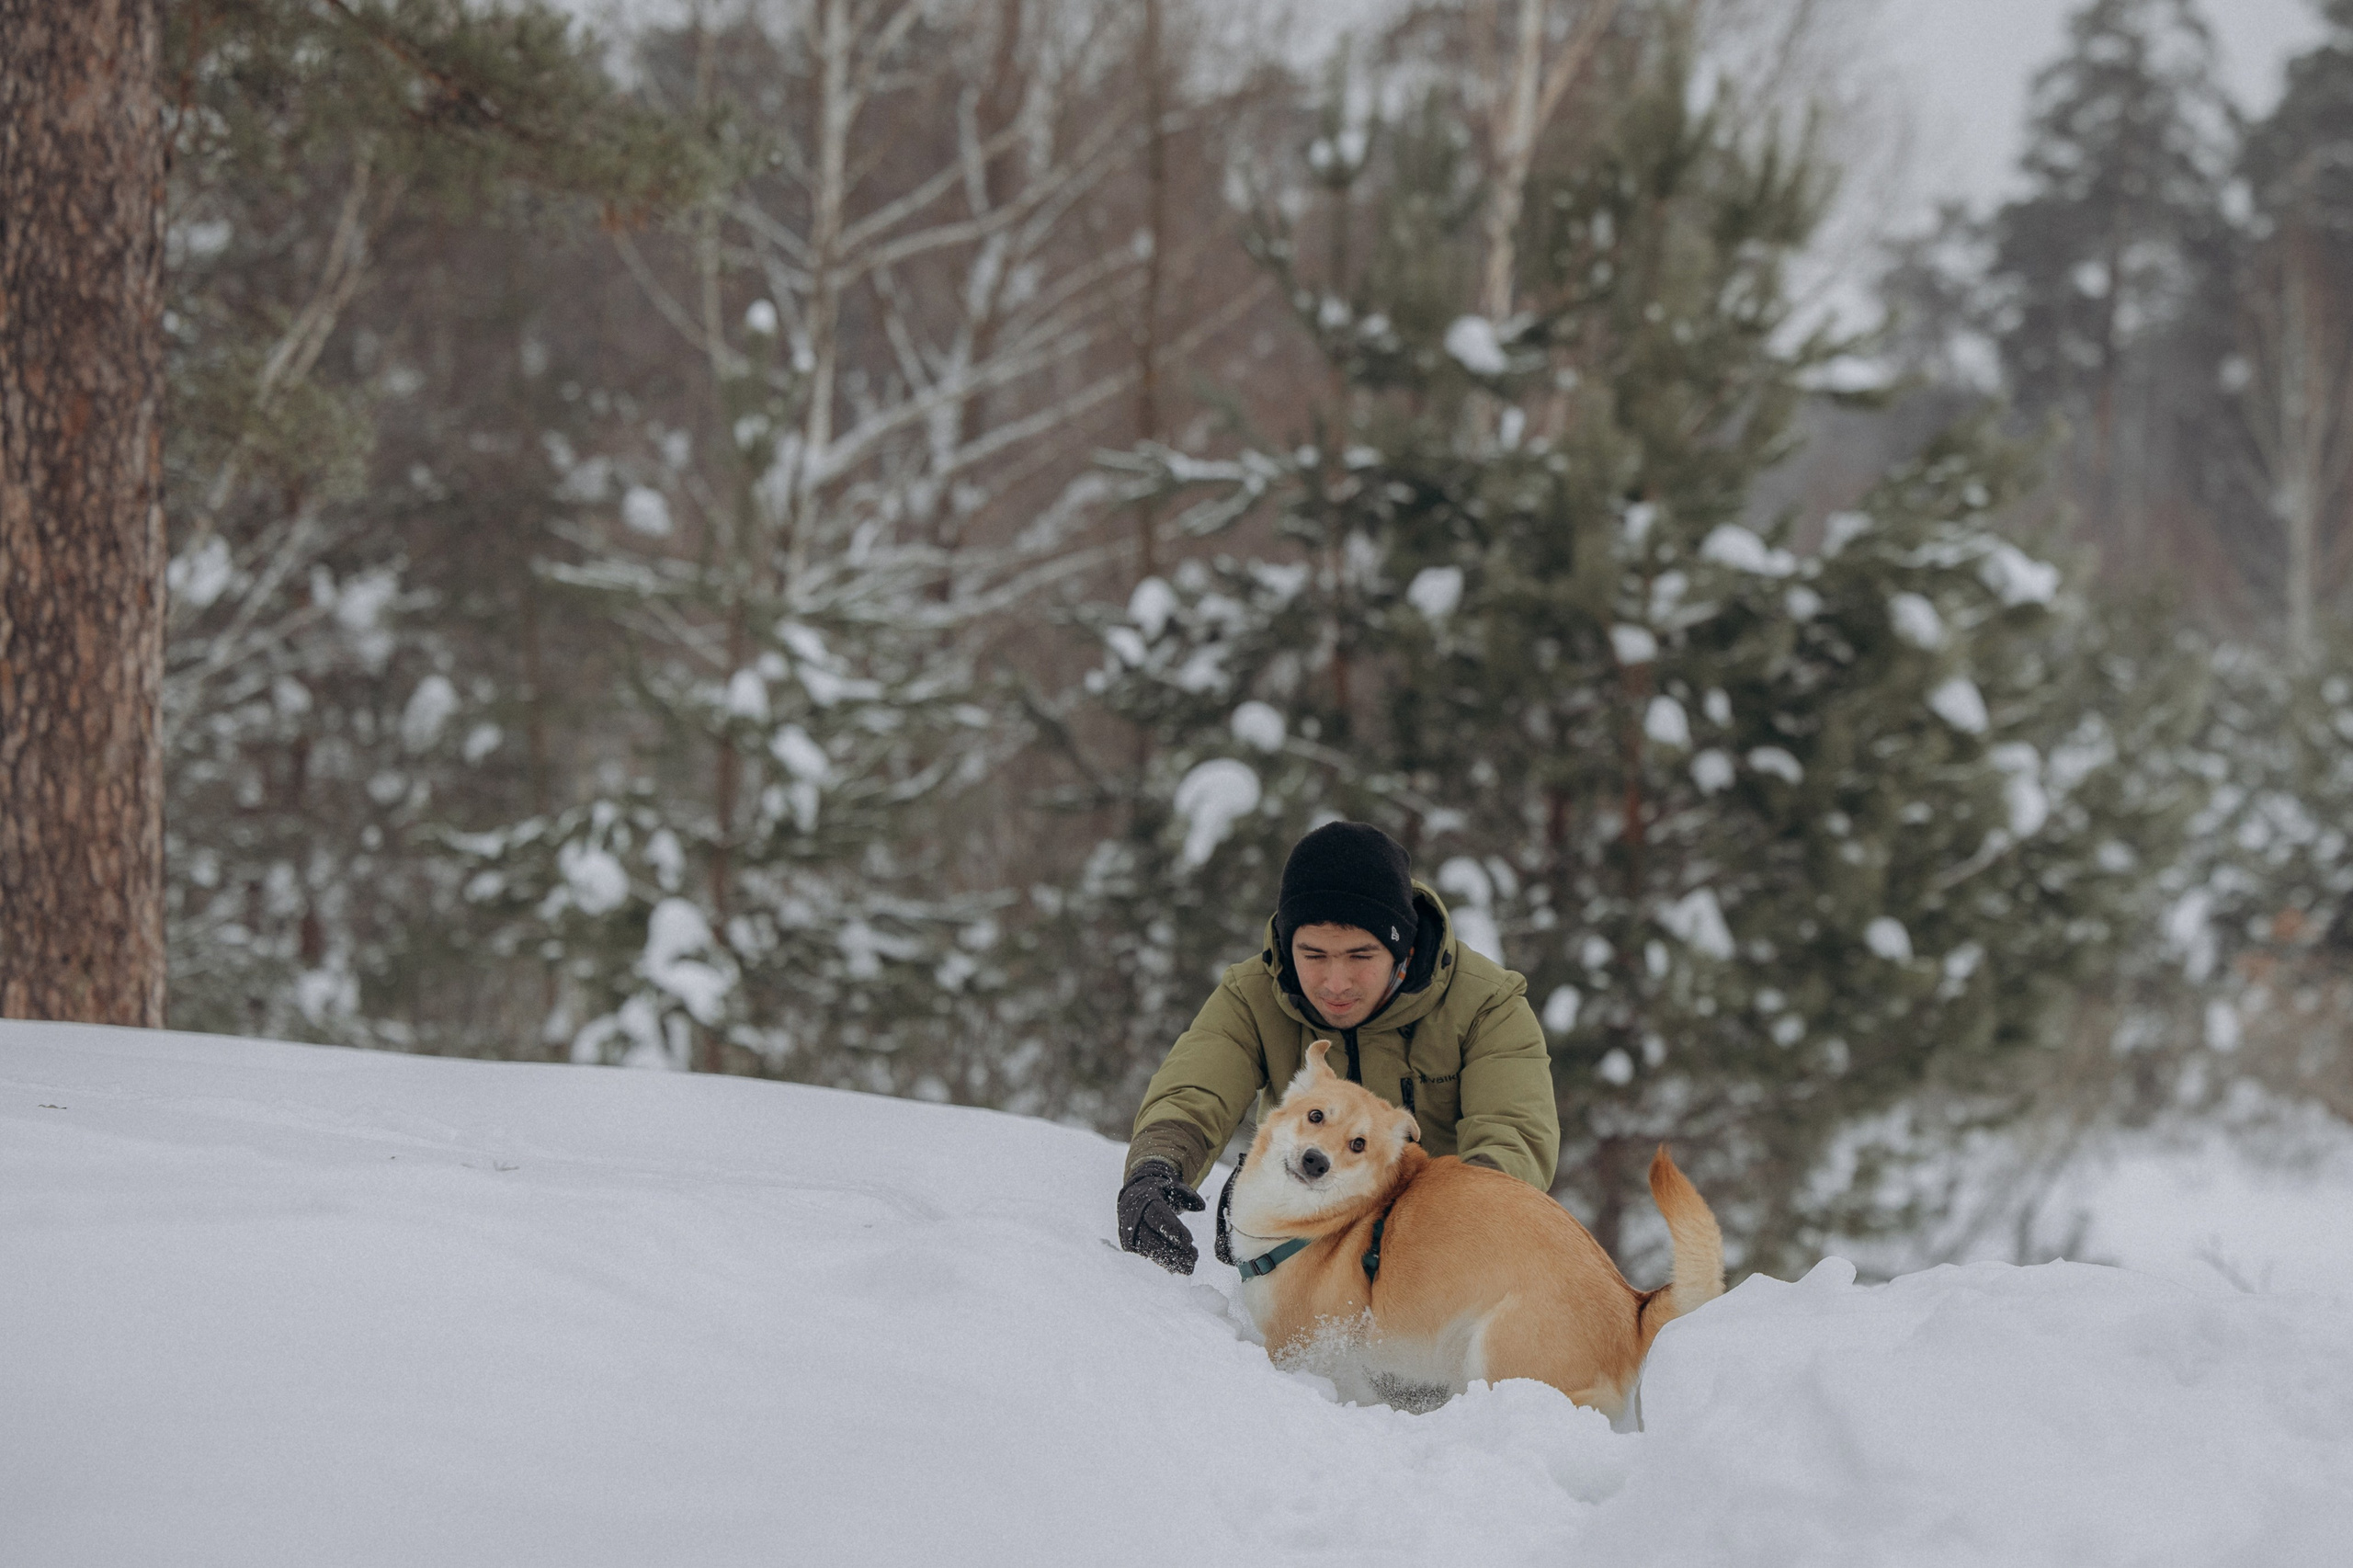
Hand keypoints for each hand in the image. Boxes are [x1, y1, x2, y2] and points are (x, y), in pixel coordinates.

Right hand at [1117, 1159, 1204, 1273]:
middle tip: (1194, 1257)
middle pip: (1152, 1238)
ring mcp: (1131, 1234)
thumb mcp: (1173, 1187)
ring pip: (1150, 1250)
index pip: (1157, 1215)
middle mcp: (1134, 1218)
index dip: (1172, 1228)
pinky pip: (1149, 1256)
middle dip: (1174, 1250)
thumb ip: (1188, 1195)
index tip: (1189, 1240)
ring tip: (1190, 1267)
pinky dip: (1164, 1262)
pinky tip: (1179, 1268)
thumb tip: (1201, 1206)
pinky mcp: (1133, 1245)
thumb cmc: (1159, 1193)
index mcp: (1144, 1199)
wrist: (1133, 1197)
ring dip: (1171, 1260)